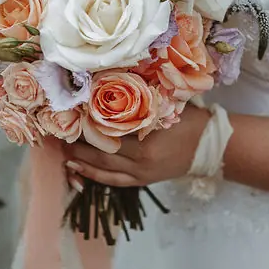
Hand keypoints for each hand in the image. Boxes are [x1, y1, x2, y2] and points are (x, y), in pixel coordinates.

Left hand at [64, 104, 209, 187]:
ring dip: (81, 161)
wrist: (210, 146)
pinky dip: (94, 175)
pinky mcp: (143, 181)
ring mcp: (141, 174)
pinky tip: (78, 169)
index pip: (108, 133)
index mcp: (146, 140)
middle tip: (58, 133)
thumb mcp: (165, 106)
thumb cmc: (188, 119)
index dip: (86, 126)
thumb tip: (109, 87)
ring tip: (63, 151)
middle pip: (101, 153)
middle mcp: (141, 160)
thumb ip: (140, 102)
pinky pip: (113, 181)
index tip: (70, 115)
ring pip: (103, 170)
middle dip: (78, 145)